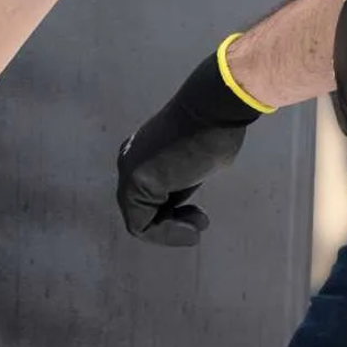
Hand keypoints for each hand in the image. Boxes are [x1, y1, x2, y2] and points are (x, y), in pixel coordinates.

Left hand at [117, 46, 265, 246]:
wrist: (215, 110)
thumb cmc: (216, 131)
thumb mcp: (199, 162)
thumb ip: (185, 179)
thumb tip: (185, 193)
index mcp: (143, 155)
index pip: (149, 197)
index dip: (174, 214)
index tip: (200, 216)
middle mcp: (130, 162)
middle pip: (142, 209)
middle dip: (171, 224)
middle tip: (200, 224)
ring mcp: (129, 172)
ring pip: (139, 220)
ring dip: (169, 234)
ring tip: (195, 231)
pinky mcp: (135, 182)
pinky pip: (141, 225)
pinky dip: (165, 235)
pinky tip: (191, 232)